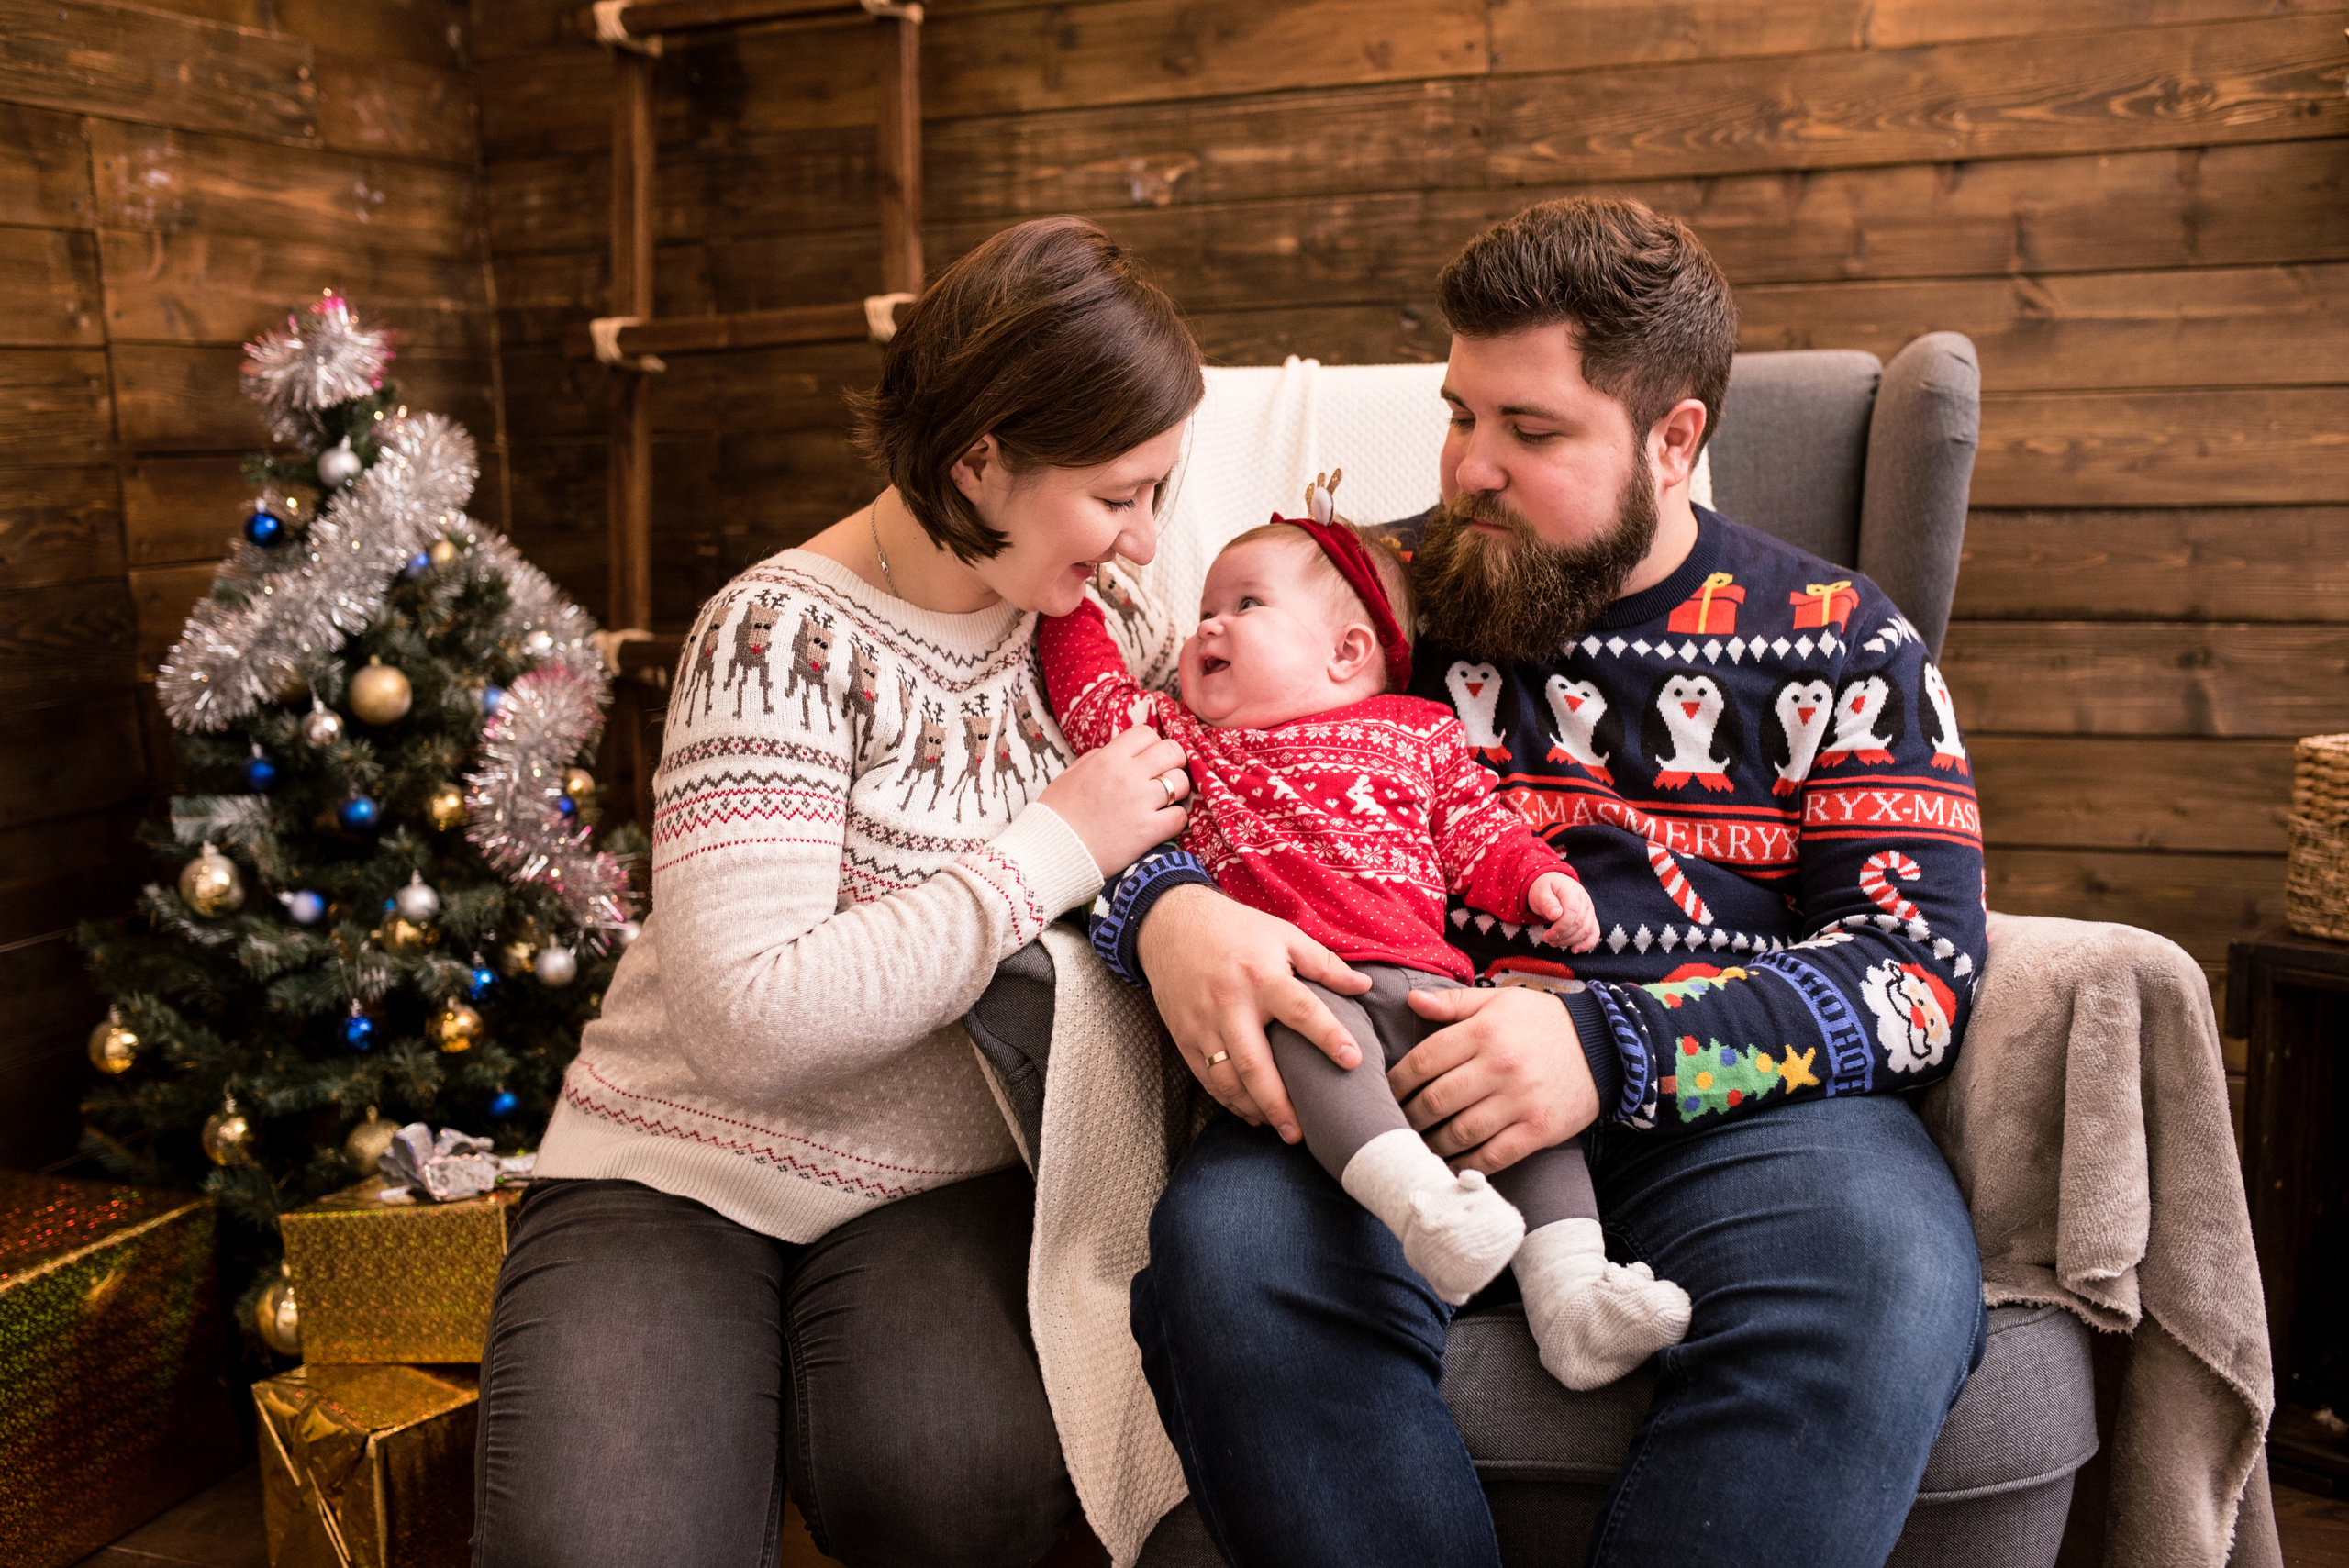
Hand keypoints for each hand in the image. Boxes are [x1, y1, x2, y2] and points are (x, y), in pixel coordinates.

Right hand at [1038, 725, 1191, 874]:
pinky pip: (1180, 816)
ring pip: (1181, 782)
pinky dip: (1176, 819)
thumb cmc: (1056, 816)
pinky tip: (1163, 824)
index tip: (1149, 760)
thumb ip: (1095, 759)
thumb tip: (1114, 753)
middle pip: (1172, 751)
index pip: (1146, 734)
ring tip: (1165, 802)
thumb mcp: (1069, 776)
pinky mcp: (1148, 831)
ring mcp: (1140, 803)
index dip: (1152, 745)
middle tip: (1165, 777)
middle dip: (1173, 762)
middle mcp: (1127, 775)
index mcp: (1107, 759)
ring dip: (1177, 791)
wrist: (1050, 854)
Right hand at [1135, 884, 1370, 1142]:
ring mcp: (1203, 1023)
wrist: (1170, 922)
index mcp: (1261, 976)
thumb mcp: (1282, 934)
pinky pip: (1205, 1077)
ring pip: (1226, 1079)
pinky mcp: (1184, 1035)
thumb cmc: (1235, 928)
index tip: (1352, 1061)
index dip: (1328, 1036)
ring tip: (1278, 1128)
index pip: (1300, 1010)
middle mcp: (1230, 1004)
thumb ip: (1324, 964)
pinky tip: (1248, 1111)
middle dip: (1278, 1103)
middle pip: (1255, 1064)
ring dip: (1252, 1108)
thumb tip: (1364, 986)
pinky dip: (1227, 1099)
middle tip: (1301, 1133)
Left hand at [1389, 986, 1597, 1175]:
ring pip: (1460, 1132)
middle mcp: (1499, 1066)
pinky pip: (1494, 1155)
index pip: (1424, 1061)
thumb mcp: (1499, 1002)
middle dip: (1410, 1115)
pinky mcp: (1539, 1129)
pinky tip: (1453, 1163)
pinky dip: (1468, 1164)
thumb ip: (1453, 1003)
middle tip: (1398, 1122)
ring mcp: (1520, 1101)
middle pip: (1436, 1100)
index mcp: (1484, 1032)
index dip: (1398, 1081)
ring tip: (1419, 1143)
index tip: (1387, 1091)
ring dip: (1432, 1143)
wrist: (1606, 1045)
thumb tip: (1410, 999)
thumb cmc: (1543, 1022)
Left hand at [1527, 872, 1599, 952]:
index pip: (1571, 912)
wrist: (1552, 884)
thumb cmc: (1545, 889)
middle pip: (1578, 924)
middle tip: (1546, 939)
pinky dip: (1586, 944)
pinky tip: (1574, 950)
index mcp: (1572, 891)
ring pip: (1585, 931)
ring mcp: (1590, 910)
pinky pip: (1594, 934)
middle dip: (1561, 936)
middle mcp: (1585, 901)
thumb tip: (1556, 915)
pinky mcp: (1590, 919)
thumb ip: (1547, 903)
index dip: (1560, 927)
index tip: (1546, 935)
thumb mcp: (1541, 893)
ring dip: (1569, 941)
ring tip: (1553, 942)